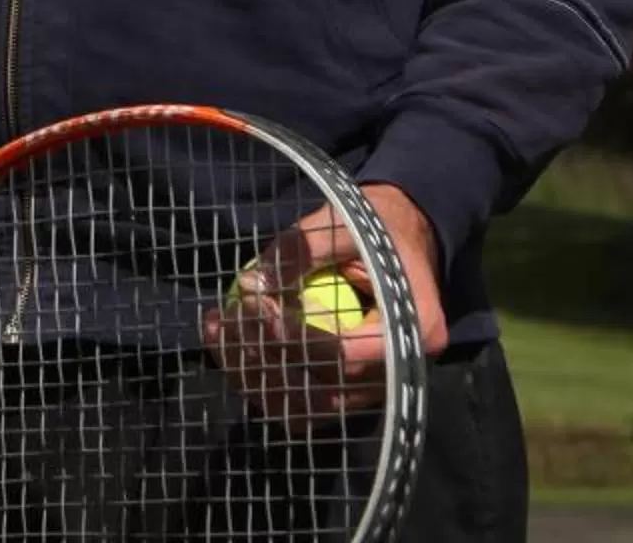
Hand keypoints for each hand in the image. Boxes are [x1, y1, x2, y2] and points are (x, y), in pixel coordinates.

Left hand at [203, 183, 448, 426]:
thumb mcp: (342, 225)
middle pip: (325, 390)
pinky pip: (306, 405)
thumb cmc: (376, 229)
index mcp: (414, 326)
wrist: (404, 241)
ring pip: (309, 407)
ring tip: (219, 331)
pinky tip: (231, 347)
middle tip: (227, 316)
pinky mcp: (353, 392)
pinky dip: (265, 383)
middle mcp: (402, 371)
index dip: (294, 338)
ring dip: (256, 375)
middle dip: (266, 356)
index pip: (346, 355)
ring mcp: (378, 389)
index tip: (255, 303)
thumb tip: (250, 283)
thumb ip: (302, 250)